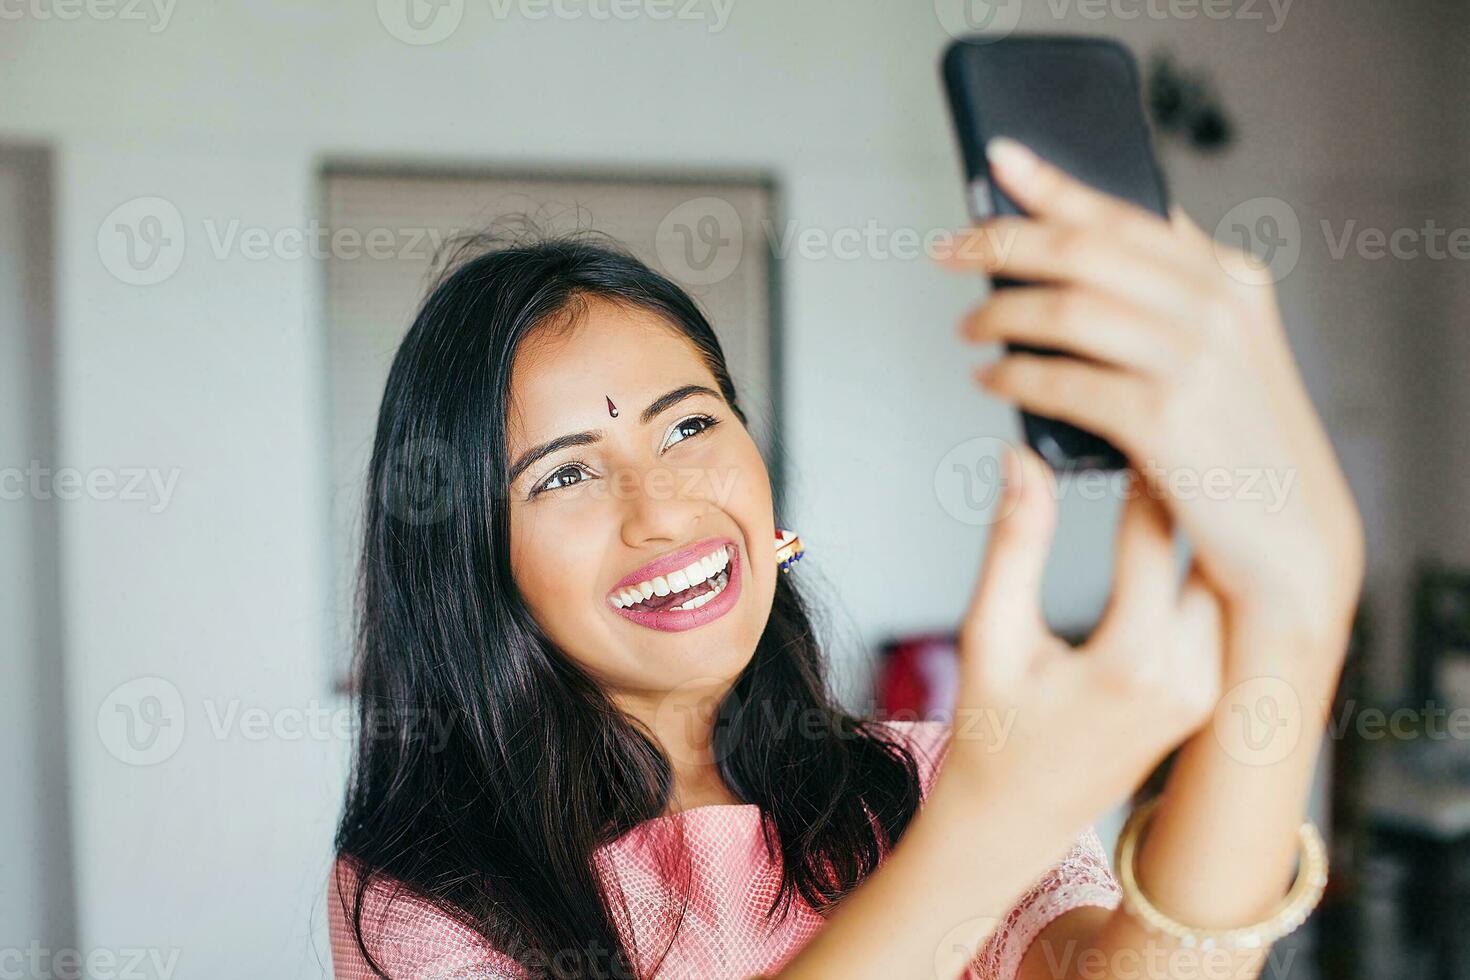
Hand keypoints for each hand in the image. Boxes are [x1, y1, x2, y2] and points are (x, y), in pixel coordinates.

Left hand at [938, 137, 1364, 671]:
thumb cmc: (1241, 446)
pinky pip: (1064, 381)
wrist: (1290, 539)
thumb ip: (1175, 296)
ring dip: (1002, 314)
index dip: (1054, 184)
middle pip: (1085, 250)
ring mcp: (1195, 361)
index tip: (999, 159)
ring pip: (1068, 309)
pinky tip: (990, 379)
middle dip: (1003, 242)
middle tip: (948, 248)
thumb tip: (1085, 246)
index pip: (1126, 213)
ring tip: (969, 327)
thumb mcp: (1229, 353)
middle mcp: (1218, 308)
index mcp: (1231, 280)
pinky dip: (1015, 375)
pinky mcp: (1166, 419)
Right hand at [942, 442, 1223, 827]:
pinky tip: (1173, 522)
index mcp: (1135, 663)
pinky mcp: (1206, 693)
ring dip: (1196, 526)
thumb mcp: (989, 633)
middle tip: (1158, 425)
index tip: (1130, 415)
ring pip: (1219, 578)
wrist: (1014, 819)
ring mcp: (1206, 691)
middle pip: (1204, 550)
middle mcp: (1189, 679)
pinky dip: (1195, 563)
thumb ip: (1015, 543)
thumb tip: (1022, 460)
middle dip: (1182, 489)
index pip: (1152, 534)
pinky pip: (1215, 609)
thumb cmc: (991, 731)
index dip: (1139, 466)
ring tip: (1168, 464)